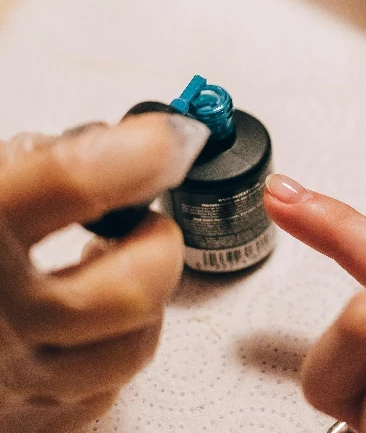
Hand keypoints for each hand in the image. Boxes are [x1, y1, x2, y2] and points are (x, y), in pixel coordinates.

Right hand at [0, 115, 207, 431]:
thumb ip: (26, 170)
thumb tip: (113, 144)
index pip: (70, 182)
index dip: (139, 154)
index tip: (172, 139)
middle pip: (130, 289)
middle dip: (157, 246)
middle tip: (144, 221)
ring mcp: (10, 382)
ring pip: (132, 346)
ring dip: (142, 301)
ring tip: (111, 268)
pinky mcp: (24, 421)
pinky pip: (103, 388)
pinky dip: (110, 347)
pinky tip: (83, 321)